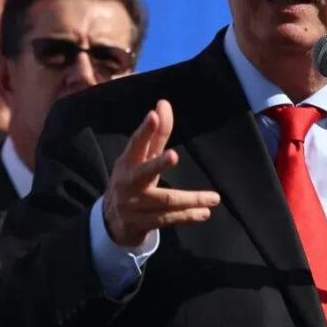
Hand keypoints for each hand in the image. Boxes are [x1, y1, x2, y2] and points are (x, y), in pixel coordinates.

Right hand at [102, 100, 219, 246]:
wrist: (112, 220)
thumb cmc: (132, 180)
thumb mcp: (141, 158)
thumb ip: (156, 134)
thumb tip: (163, 103)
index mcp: (128, 162)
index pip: (137, 143)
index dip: (145, 130)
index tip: (153, 115)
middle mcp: (128, 182)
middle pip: (145, 172)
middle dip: (158, 164)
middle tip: (174, 155)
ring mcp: (133, 205)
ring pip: (165, 201)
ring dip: (191, 199)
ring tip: (214, 198)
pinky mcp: (141, 223)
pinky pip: (168, 219)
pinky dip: (188, 216)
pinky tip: (204, 212)